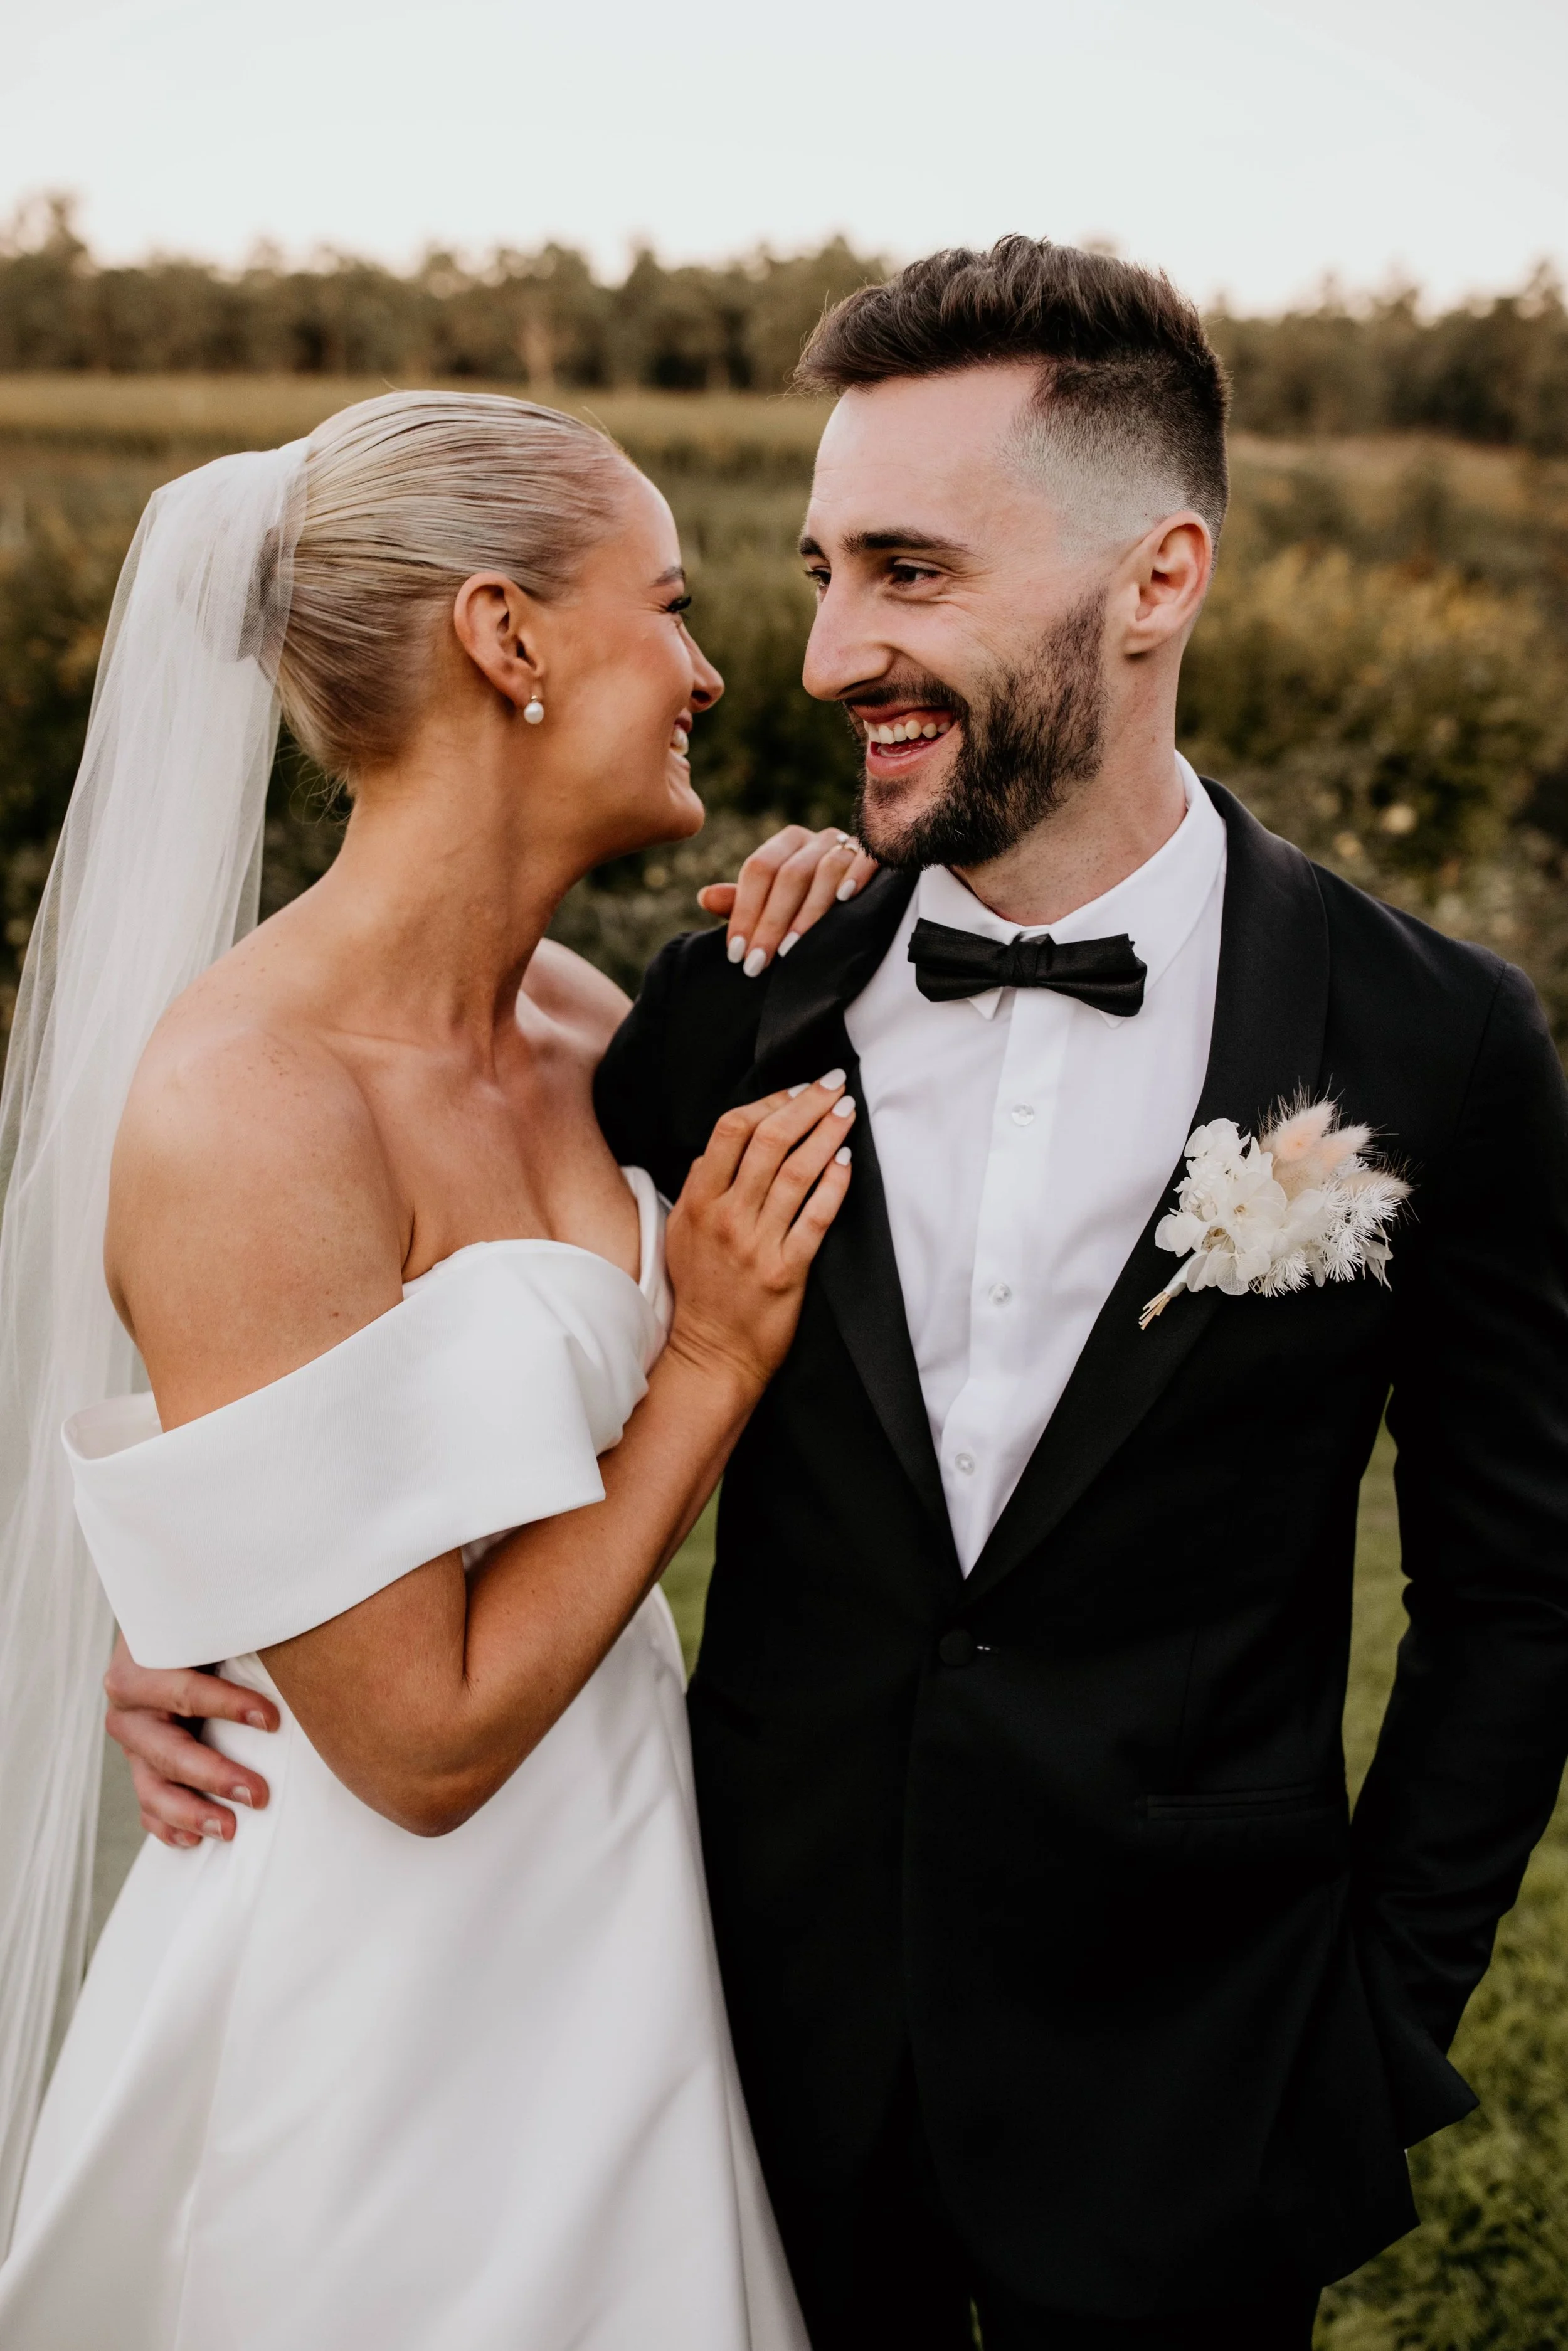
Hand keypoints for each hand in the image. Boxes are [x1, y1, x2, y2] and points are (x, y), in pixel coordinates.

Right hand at [104, 1634, 277, 1846]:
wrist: (160, 1634)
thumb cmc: (196, 1627)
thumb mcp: (205, 1621)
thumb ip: (230, 1623)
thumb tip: (286, 1620)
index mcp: (138, 1669)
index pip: (183, 1691)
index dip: (227, 1706)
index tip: (273, 1720)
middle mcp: (128, 1711)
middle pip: (168, 1752)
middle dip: (214, 1775)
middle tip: (259, 1794)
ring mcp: (132, 1745)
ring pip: (153, 1790)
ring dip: (192, 1814)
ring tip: (231, 1830)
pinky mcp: (141, 1768)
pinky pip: (148, 1807)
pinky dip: (168, 1827)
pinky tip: (195, 1841)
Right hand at [665, 1071, 855, 1388]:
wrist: (712, 1354)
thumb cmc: (701, 1290)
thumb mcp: (682, 1232)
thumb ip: (701, 1185)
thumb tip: (722, 1144)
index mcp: (698, 1202)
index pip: (731, 1130)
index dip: (769, 1101)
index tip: (797, 1088)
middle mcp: (725, 1218)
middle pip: (769, 1141)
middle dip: (806, 1106)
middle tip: (834, 1085)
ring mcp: (755, 1245)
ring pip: (796, 1173)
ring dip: (826, 1135)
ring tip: (847, 1112)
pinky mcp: (786, 1271)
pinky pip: (815, 1218)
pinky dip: (833, 1185)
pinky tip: (847, 1161)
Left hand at [697, 825, 877, 977]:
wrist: (868, 891)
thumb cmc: (811, 900)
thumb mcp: (773, 901)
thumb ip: (743, 902)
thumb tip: (705, 897)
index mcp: (787, 843)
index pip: (759, 869)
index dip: (745, 911)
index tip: (736, 953)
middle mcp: (816, 839)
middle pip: (790, 874)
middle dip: (770, 923)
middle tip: (757, 963)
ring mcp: (849, 844)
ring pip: (827, 870)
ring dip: (808, 913)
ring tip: (791, 949)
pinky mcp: (878, 853)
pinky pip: (868, 858)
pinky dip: (856, 876)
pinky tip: (845, 900)